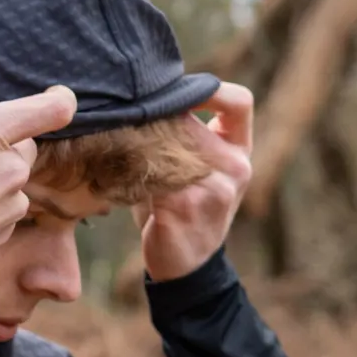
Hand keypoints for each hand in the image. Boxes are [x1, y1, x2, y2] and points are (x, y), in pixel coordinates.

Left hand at [136, 82, 252, 282]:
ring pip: (169, 144)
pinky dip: (131, 169)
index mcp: (239, 152)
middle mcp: (235, 167)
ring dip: (139, 143)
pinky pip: (155, 172)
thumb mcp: (192, 170)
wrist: (187, 266)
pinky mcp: (188, 205)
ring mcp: (216, 188)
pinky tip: (116, 173)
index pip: (240, 103)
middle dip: (155, 120)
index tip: (178, 92)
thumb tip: (138, 99)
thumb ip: (178, 136)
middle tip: (124, 118)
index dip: (212, 90)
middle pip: (191, 121)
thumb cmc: (183, 209)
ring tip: (116, 144)